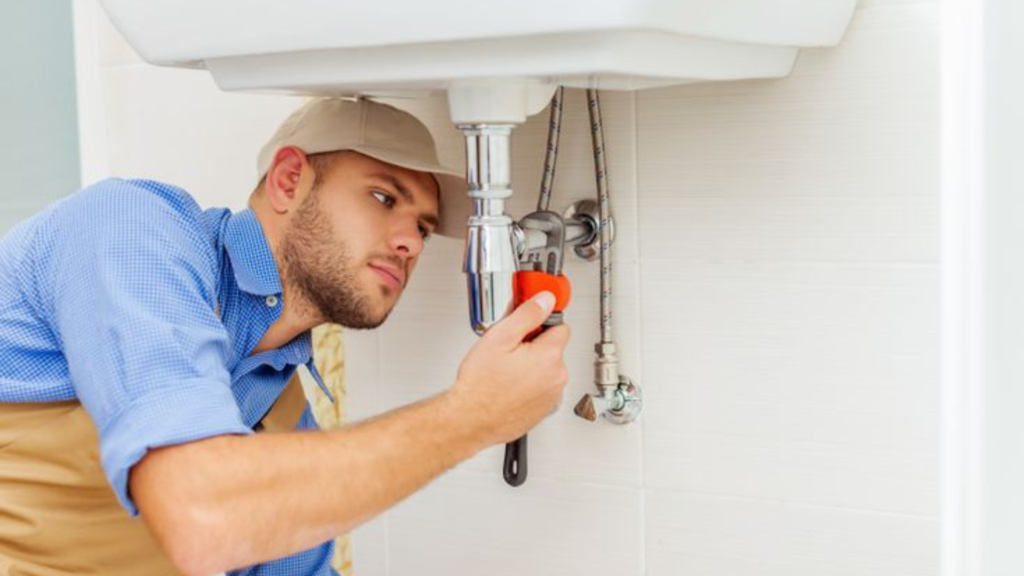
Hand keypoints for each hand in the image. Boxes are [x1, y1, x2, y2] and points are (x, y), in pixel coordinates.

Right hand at [449, 292, 570, 445]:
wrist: (471, 420)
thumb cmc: (480, 385)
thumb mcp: (500, 338)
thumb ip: (528, 314)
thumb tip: (545, 300)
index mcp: (549, 356)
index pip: (561, 327)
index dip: (541, 324)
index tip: (528, 328)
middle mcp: (557, 378)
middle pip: (553, 349)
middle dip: (535, 347)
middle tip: (509, 353)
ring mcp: (552, 396)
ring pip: (548, 370)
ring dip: (533, 368)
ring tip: (507, 373)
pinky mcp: (545, 410)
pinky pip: (542, 389)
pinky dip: (530, 387)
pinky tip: (510, 387)